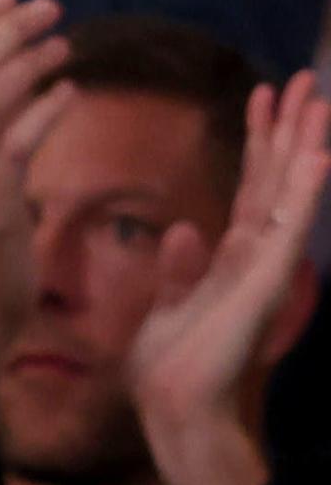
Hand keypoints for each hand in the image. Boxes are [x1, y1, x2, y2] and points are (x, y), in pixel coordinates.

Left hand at [126, 72, 327, 484]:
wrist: (176, 404)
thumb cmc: (171, 364)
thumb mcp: (169, 304)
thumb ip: (181, 267)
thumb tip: (183, 229)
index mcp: (232, 256)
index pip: (250, 185)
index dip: (258, 141)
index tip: (260, 96)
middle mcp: (256, 254)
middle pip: (275, 179)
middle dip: (286, 129)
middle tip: (299, 80)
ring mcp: (266, 266)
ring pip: (290, 193)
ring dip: (304, 146)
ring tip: (316, 100)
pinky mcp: (266, 280)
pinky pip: (288, 225)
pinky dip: (302, 190)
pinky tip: (317, 155)